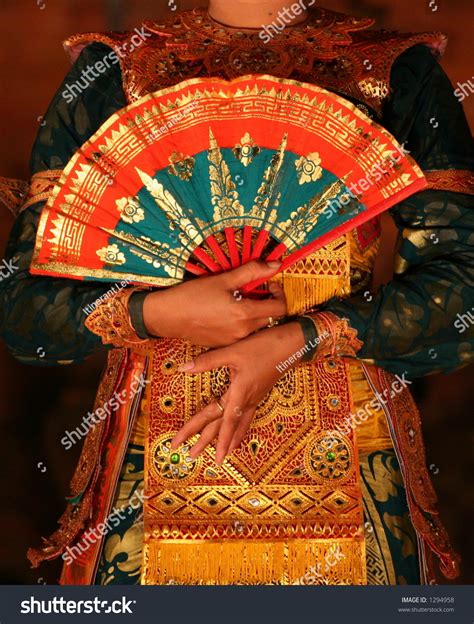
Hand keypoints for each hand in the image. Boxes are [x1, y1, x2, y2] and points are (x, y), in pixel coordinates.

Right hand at [143, 261, 286, 346]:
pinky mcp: (224, 345)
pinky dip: (241, 323)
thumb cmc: (192, 296)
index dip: (279, 294)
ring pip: (256, 327)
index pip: (279, 308)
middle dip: (266, 303)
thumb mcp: (223, 280)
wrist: (168, 316)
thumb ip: (251, 272)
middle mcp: (243, 331)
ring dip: (254, 314)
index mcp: (245, 314)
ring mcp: (234, 341)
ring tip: (238, 302)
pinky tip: (226, 314)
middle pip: (269, 318)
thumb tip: (274, 265)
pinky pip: (242, 334)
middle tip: (252, 291)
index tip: (270, 285)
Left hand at [171, 321, 305, 463]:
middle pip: (223, 427)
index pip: (216, 420)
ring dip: (225, 441)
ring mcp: (254, 400)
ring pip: (237, 427)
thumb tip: (184, 368)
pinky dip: (240, 432)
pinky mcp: (259, 395)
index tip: (184, 446)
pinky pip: (247, 420)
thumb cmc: (264, 347)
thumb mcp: (233, 351)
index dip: (199, 432)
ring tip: (219, 457)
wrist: (292, 345)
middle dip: (205, 441)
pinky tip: (238, 437)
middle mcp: (247, 401)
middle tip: (190, 455)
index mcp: (239, 393)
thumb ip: (208, 361)